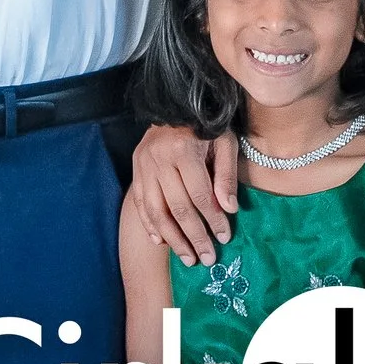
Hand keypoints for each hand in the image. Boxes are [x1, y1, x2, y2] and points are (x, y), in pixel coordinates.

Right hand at [129, 123, 237, 264]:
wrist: (174, 104)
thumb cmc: (205, 125)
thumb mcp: (224, 142)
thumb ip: (226, 175)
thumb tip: (229, 209)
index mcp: (184, 150)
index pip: (200, 195)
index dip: (213, 220)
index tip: (224, 238)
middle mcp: (159, 159)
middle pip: (177, 208)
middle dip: (194, 237)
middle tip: (207, 258)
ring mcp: (143, 165)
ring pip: (156, 211)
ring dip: (172, 239)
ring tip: (187, 258)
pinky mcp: (135, 169)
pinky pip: (140, 204)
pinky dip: (150, 225)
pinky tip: (161, 242)